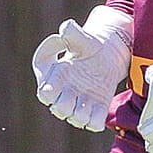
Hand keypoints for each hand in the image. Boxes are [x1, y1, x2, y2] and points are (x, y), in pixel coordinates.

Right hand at [31, 6, 129, 131]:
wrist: (108, 55)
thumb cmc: (89, 45)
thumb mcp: (82, 38)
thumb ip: (72, 34)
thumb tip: (65, 28)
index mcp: (57, 77)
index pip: (45, 94)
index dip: (49, 92)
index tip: (57, 81)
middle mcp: (66, 93)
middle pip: (58, 110)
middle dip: (65, 105)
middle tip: (76, 92)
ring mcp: (81, 103)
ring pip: (75, 119)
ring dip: (81, 114)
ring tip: (88, 101)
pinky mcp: (96, 109)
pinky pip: (93, 124)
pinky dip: (95, 121)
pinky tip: (99, 108)